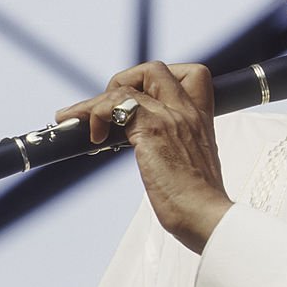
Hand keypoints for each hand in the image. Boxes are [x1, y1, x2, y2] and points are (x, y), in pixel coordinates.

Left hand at [56, 61, 232, 253]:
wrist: (208, 218)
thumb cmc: (200, 203)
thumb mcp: (192, 167)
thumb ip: (179, 152)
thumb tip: (157, 158)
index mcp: (201, 119)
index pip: (192, 75)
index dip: (159, 81)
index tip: (140, 102)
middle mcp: (187, 112)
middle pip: (155, 69)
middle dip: (123, 82)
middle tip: (107, 110)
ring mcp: (170, 118)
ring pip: (128, 84)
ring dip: (96, 102)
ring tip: (78, 120)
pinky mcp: (152, 131)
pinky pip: (116, 104)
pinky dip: (96, 114)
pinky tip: (94, 138)